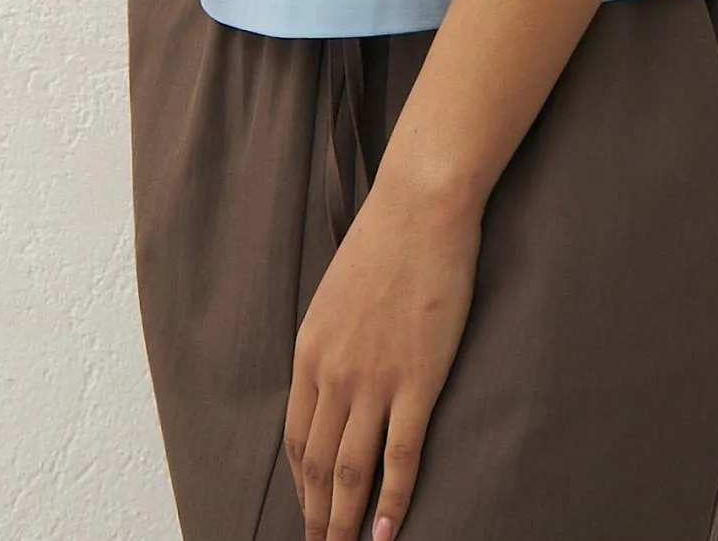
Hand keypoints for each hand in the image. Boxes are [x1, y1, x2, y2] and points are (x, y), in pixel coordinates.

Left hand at [284, 172, 482, 540]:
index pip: (296, 436)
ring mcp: (374, 380)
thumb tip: (333, 373)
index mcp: (310, 351)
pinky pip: (400, 456)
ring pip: (351, 470)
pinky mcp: (417, 381)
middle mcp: (333, 373)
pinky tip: (387, 532)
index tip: (307, 508)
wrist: (420, 209)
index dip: (301, 482)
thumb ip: (331, 340)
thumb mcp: (337, 294)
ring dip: (345, 521)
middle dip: (317, 514)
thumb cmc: (384, 242)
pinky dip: (392, 501)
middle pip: (318, 463)